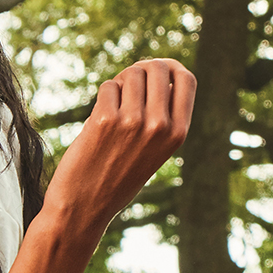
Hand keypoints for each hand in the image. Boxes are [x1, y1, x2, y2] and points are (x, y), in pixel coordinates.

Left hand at [43, 58, 196, 231]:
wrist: (85, 204)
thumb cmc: (118, 174)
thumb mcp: (154, 149)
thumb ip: (162, 115)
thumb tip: (154, 70)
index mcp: (179, 133)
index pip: (187, 79)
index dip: (169, 67)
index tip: (155, 70)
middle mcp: (161, 126)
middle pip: (156, 69)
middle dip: (139, 70)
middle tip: (126, 85)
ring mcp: (133, 122)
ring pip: (130, 75)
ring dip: (119, 83)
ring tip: (112, 106)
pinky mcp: (105, 119)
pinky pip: (107, 87)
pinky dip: (103, 96)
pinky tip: (99, 118)